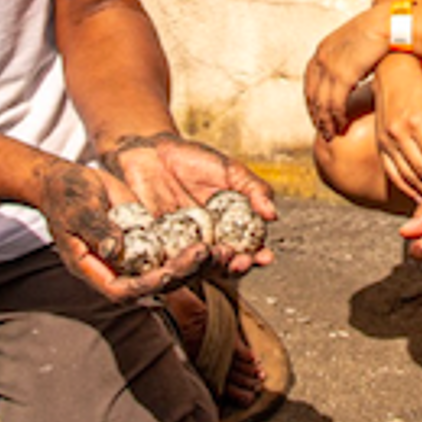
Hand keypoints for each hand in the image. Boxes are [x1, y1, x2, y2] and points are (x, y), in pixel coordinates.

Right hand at [35, 159, 207, 301]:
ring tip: (224, 250)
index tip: (171, 270)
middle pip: (157, 282)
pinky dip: (196, 244)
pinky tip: (220, 237)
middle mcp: (121, 270)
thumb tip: (114, 250)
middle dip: (185, 272)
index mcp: (99, 271)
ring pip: (173, 268)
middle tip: (208, 253)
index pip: (127, 289)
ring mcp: (139, 257)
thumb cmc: (67, 196)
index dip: (151, 284)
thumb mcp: (78, 210)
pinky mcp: (151, 240)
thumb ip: (96, 230)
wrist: (69, 182)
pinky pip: (175, 248)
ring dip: (199, 262)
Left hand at [105, 132, 277, 275]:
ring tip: (210, 254)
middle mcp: (203, 246)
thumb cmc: (193, 161)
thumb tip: (272, 214)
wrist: (152, 150)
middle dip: (232, 267)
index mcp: (226, 233)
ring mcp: (176, 249)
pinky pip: (155, 265)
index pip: (245, 252)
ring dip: (203, 268)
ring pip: (191, 270)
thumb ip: (254, 190)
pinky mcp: (148, 248)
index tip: (264, 256)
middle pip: (221, 267)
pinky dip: (164, 268)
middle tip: (237, 259)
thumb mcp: (230, 171)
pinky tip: (173, 261)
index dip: (256, 257)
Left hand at [304, 6, 391, 138]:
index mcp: (323, 50)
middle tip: (323, 129)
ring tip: (331, 133)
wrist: (389, 24)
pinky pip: (335, 103)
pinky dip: (337, 116)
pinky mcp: (343, 75)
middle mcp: (321, 58)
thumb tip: (352, 72)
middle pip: (312, 94)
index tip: (318, 114)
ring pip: (322, 102)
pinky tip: (341, 125)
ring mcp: (330, 67)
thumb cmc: (380, 33)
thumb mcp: (356, 44)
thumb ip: (348, 58)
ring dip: (326, 120)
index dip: (313, 100)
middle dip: (316, 114)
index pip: (310, 82)